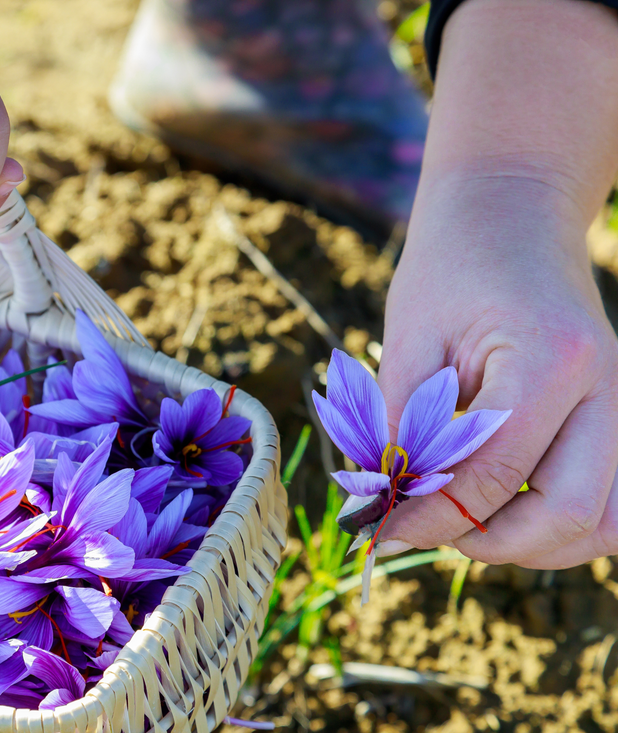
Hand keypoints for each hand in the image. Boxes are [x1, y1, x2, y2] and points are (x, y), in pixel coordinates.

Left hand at [373, 0, 617, 567]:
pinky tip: (500, 514)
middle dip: (488, 542)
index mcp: (553, 359)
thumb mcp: (410, 336)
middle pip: (569, 513)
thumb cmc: (451, 268)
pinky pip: (610, 502)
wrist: (511, 216)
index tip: (380, 529)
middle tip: (423, 531)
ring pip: (604, 522)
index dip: (432, 513)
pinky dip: (559, 527)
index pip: (495, 472)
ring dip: (532, 545)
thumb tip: (386, 501)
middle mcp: (609, 387)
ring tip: (461, 528)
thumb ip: (402, 422)